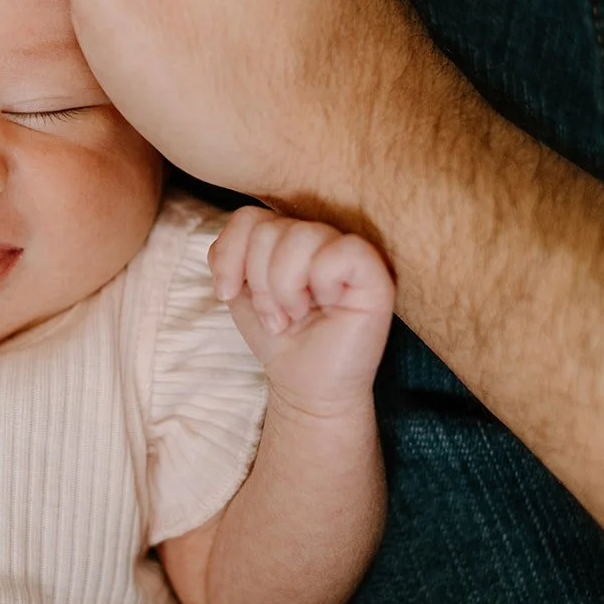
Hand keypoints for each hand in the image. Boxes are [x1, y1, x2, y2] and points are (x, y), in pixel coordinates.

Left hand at [209, 207, 393, 417]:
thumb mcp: (238, 293)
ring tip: (296, 314)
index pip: (248, 217)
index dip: (230, 256)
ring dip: (286, 287)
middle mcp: (318, 236)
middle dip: (260, 282)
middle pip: (269, 229)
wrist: (307, 386)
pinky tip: (328, 304)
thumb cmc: (279, 338)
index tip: (231, 294)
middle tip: (276, 316)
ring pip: (301, 235)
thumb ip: (227, 255)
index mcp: (287, 235)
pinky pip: (342, 250)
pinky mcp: (375, 272)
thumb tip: (229, 242)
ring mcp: (346, 250)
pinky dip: (322, 281)